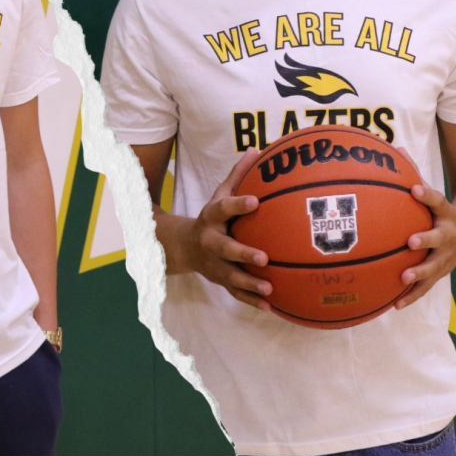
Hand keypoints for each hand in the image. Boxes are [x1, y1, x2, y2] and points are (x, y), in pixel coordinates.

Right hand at [184, 148, 272, 309]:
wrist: (184, 247)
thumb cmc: (212, 217)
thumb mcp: (219, 195)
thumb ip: (237, 175)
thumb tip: (257, 150)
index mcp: (211, 217)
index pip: (224, 208)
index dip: (238, 204)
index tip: (256, 201)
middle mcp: (210, 241)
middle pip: (225, 248)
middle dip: (243, 253)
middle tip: (264, 257)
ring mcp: (214, 263)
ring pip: (230, 275)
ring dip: (249, 283)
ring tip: (270, 288)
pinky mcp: (219, 280)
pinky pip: (235, 293)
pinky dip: (251, 300)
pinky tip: (271, 305)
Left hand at [394, 148, 455, 309]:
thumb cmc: (438, 210)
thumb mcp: (431, 192)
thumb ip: (412, 173)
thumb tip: (394, 148)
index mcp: (445, 213)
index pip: (438, 200)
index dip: (428, 195)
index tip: (415, 189)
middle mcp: (447, 235)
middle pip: (439, 238)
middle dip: (426, 239)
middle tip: (410, 240)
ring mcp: (445, 257)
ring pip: (433, 267)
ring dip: (418, 273)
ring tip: (402, 277)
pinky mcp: (439, 273)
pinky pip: (423, 288)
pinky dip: (409, 296)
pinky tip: (393, 305)